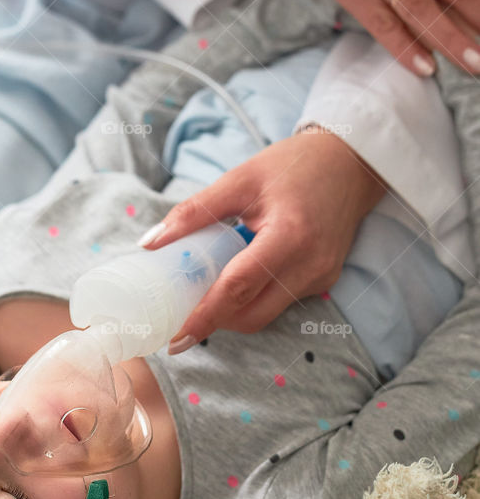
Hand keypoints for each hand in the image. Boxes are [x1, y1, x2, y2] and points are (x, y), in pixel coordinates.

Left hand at [144, 127, 386, 350]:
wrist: (349, 163)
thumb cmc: (292, 165)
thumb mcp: (239, 180)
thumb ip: (193, 213)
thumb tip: (149, 243)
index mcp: (289, 236)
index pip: (238, 288)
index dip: (204, 315)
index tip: (175, 335)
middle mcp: (310, 265)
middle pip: (252, 315)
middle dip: (214, 321)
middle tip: (180, 316)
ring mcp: (321, 277)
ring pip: (266, 314)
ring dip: (233, 311)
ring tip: (203, 294)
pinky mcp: (324, 279)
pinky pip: (280, 301)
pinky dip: (253, 298)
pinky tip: (236, 278)